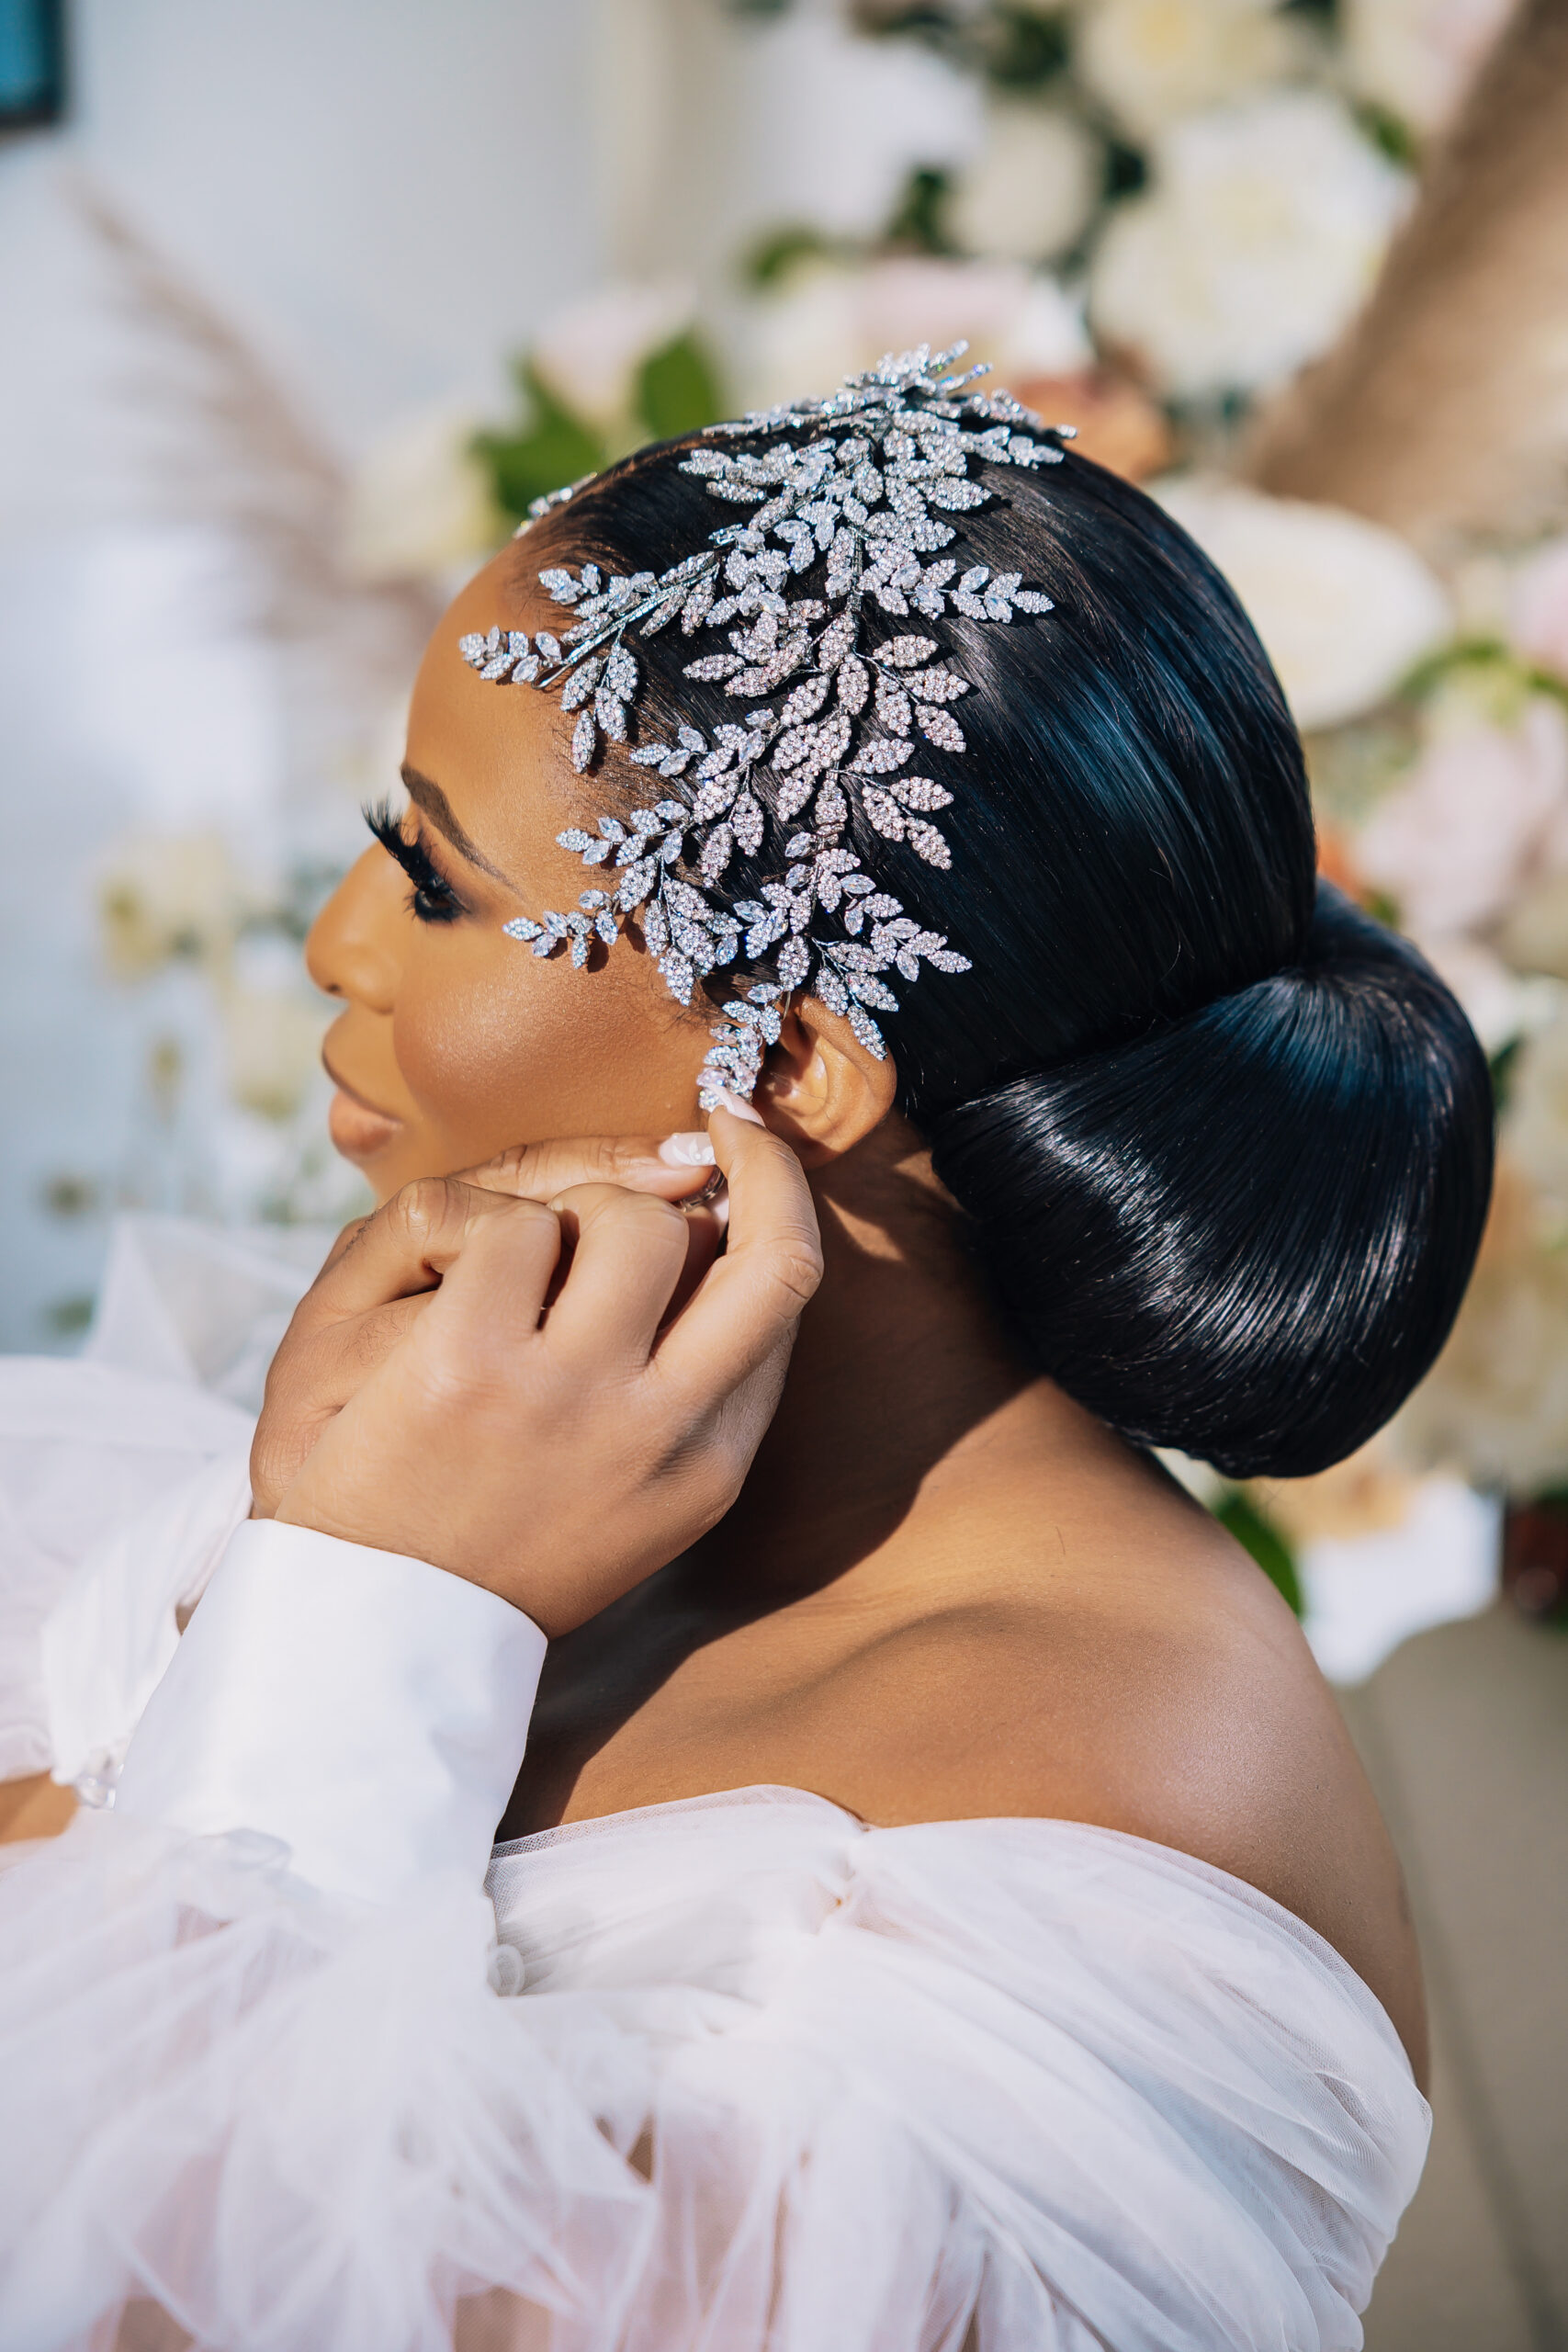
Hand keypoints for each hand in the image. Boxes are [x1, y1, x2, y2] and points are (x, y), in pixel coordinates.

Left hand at [269, 1112, 821, 1634]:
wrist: (374, 1636)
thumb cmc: (499, 1549)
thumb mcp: (632, 1499)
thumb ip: (688, 1387)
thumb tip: (720, 1227)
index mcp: (710, 1465)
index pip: (786, 1301)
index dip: (772, 1207)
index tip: (739, 1157)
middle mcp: (662, 1433)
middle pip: (774, 1253)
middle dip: (760, 1163)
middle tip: (715, 1124)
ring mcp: (569, 1397)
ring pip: (634, 1219)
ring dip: (584, 1204)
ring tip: (531, 1252)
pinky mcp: (469, 1365)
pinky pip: (508, 1225)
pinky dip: (478, 1223)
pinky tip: (448, 1276)